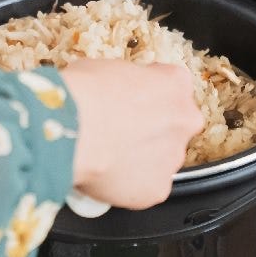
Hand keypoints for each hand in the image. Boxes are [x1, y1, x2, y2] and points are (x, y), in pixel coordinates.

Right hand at [62, 59, 203, 209]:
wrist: (71, 129)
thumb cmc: (85, 92)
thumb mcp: (109, 66)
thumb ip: (129, 81)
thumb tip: (119, 91)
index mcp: (175, 83)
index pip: (171, 85)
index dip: (147, 92)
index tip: (131, 97)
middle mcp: (184, 121)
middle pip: (173, 124)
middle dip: (151, 127)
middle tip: (119, 126)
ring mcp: (173, 157)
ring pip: (160, 157)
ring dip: (140, 155)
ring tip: (107, 150)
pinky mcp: (157, 189)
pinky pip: (146, 186)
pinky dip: (129, 182)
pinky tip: (106, 170)